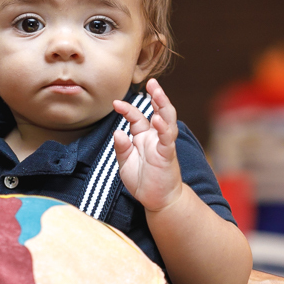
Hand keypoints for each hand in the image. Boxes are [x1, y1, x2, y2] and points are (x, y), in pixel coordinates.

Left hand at [113, 78, 182, 211]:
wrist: (158, 201)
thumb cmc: (143, 181)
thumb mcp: (125, 164)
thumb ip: (122, 148)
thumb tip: (118, 131)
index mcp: (144, 137)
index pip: (137, 117)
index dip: (127, 109)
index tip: (116, 102)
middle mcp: (155, 137)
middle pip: (159, 111)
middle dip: (156, 96)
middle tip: (152, 82)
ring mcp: (163, 145)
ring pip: (167, 120)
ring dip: (163, 105)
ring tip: (157, 92)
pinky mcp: (167, 155)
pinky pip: (167, 139)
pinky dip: (163, 128)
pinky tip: (157, 119)